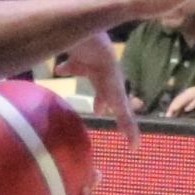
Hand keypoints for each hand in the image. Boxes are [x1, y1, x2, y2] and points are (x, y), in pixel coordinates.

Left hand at [56, 32, 138, 147]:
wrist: (97, 48)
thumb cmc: (108, 76)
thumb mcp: (118, 102)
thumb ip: (125, 121)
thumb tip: (136, 147)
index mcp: (115, 87)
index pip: (119, 104)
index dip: (117, 114)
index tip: (114, 123)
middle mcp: (105, 75)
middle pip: (103, 89)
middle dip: (101, 99)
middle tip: (97, 110)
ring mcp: (92, 65)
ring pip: (89, 75)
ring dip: (86, 83)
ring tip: (75, 91)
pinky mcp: (78, 57)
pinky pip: (71, 64)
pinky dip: (65, 68)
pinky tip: (58, 70)